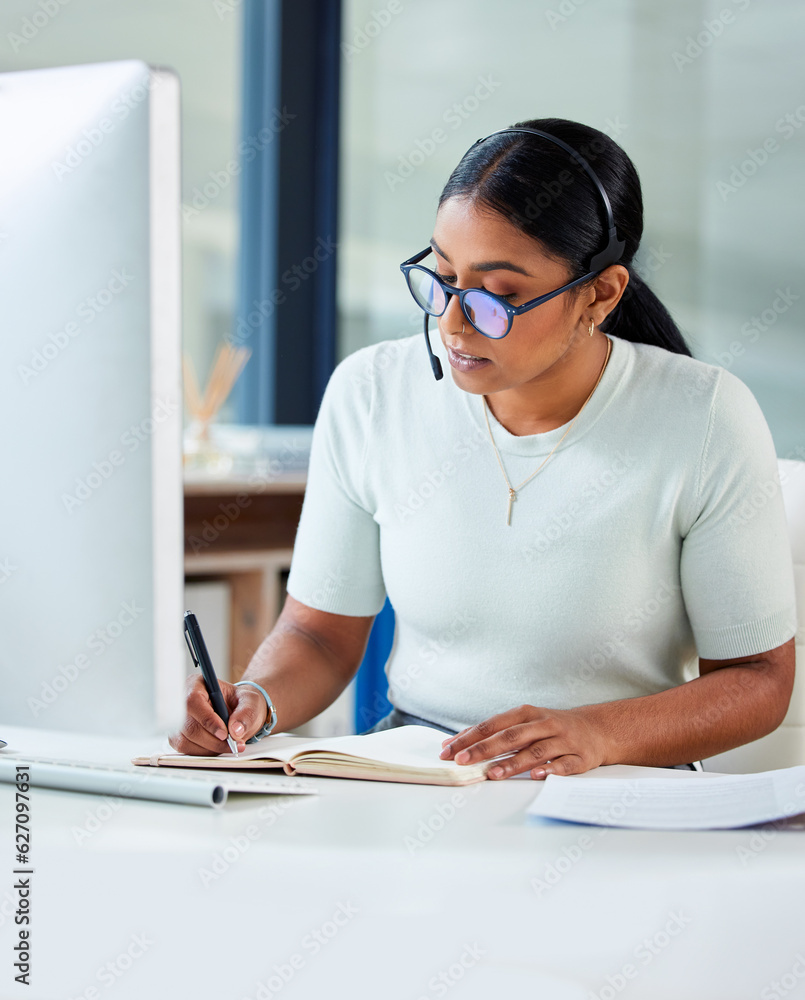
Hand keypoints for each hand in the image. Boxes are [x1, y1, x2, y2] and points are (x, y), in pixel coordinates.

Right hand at [168, 675, 267, 754]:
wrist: (239, 712)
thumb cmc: (241, 702)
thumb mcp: (250, 701)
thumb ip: (246, 712)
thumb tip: (235, 729)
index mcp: (197, 684)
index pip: (193, 701)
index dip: (207, 719)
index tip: (224, 733)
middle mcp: (182, 701)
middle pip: (189, 726)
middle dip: (213, 740)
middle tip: (233, 744)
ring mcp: (178, 720)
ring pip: (186, 740)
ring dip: (210, 748)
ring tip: (229, 744)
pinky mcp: (178, 736)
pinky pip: (186, 750)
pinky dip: (204, 752)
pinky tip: (217, 745)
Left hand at [438, 704, 609, 779]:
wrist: (598, 728)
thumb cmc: (553, 727)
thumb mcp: (526, 722)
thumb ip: (495, 733)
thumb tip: (457, 743)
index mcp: (526, 714)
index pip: (493, 725)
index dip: (470, 737)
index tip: (449, 750)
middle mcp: (544, 724)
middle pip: (510, 736)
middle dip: (484, 749)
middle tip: (463, 761)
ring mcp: (563, 740)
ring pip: (535, 751)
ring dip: (513, 763)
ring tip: (493, 773)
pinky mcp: (580, 757)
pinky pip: (564, 765)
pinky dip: (551, 770)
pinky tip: (537, 776)